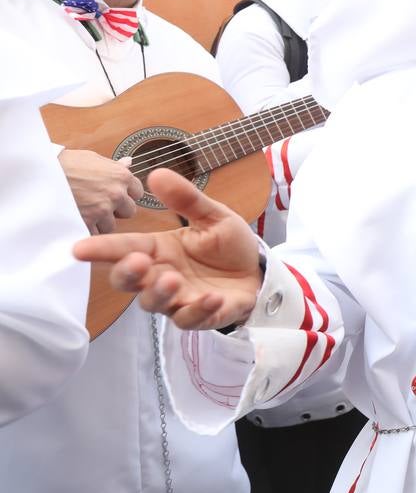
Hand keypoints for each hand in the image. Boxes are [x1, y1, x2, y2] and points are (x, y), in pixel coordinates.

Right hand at [59, 149, 144, 234]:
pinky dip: (85, 229)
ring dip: (99, 222)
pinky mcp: (86, 223)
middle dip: (116, 211)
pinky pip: (93, 233)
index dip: (125, 195)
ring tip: (83, 210)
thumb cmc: (64, 164)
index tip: (113, 194)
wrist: (38, 174)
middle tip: (98, 204)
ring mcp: (102, 210)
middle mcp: (116, 194)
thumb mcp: (92, 159)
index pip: (137, 193)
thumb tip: (128, 163)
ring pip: (110, 226)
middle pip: (129, 212)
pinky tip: (75, 218)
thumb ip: (113, 166)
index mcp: (121, 177)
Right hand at [72, 169, 264, 329]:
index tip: (79, 248)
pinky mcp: (202, 316)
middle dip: (127, 274)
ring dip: (160, 293)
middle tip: (137, 262)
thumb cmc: (228, 245)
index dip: (102, 249)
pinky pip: (191, 319)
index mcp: (160, 250)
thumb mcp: (214, 217)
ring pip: (155, 304)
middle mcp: (162, 276)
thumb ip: (187, 199)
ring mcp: (179, 299)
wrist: (259, 271)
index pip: (125, 248)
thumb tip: (156, 173)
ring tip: (172, 279)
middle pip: (129, 282)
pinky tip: (212, 298)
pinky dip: (199, 310)